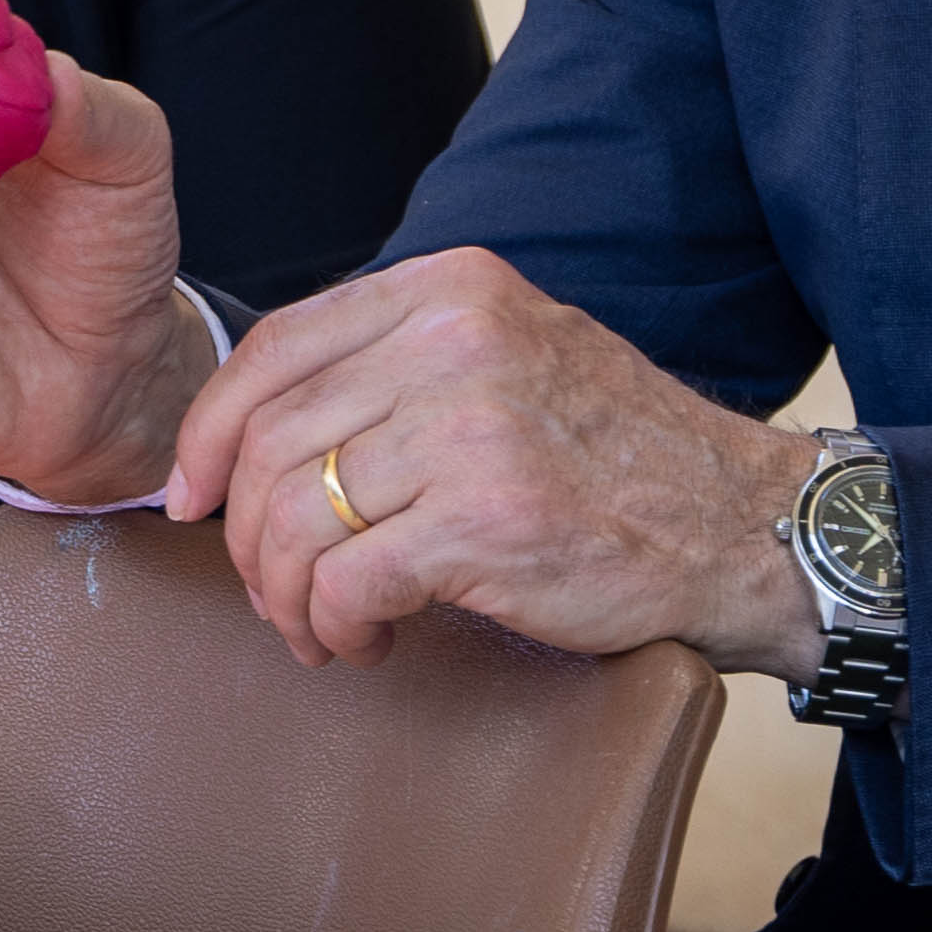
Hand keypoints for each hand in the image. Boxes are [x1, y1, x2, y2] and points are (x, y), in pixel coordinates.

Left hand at [167, 247, 817, 671]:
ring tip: (321, 626)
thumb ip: (396, 366)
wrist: (740, 527)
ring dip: (287, 595)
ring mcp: (469, 429)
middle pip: (268, 443)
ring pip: (293, 517)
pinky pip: (345, 582)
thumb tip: (252, 433)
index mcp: (448, 291)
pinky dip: (335, 626)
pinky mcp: (483, 522)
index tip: (191, 499)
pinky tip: (369, 640)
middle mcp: (454, 343)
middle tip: (275, 594)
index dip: (207, 433)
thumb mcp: (509, 357)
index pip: (273, 348)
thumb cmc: (612, 459)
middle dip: (247, 539)